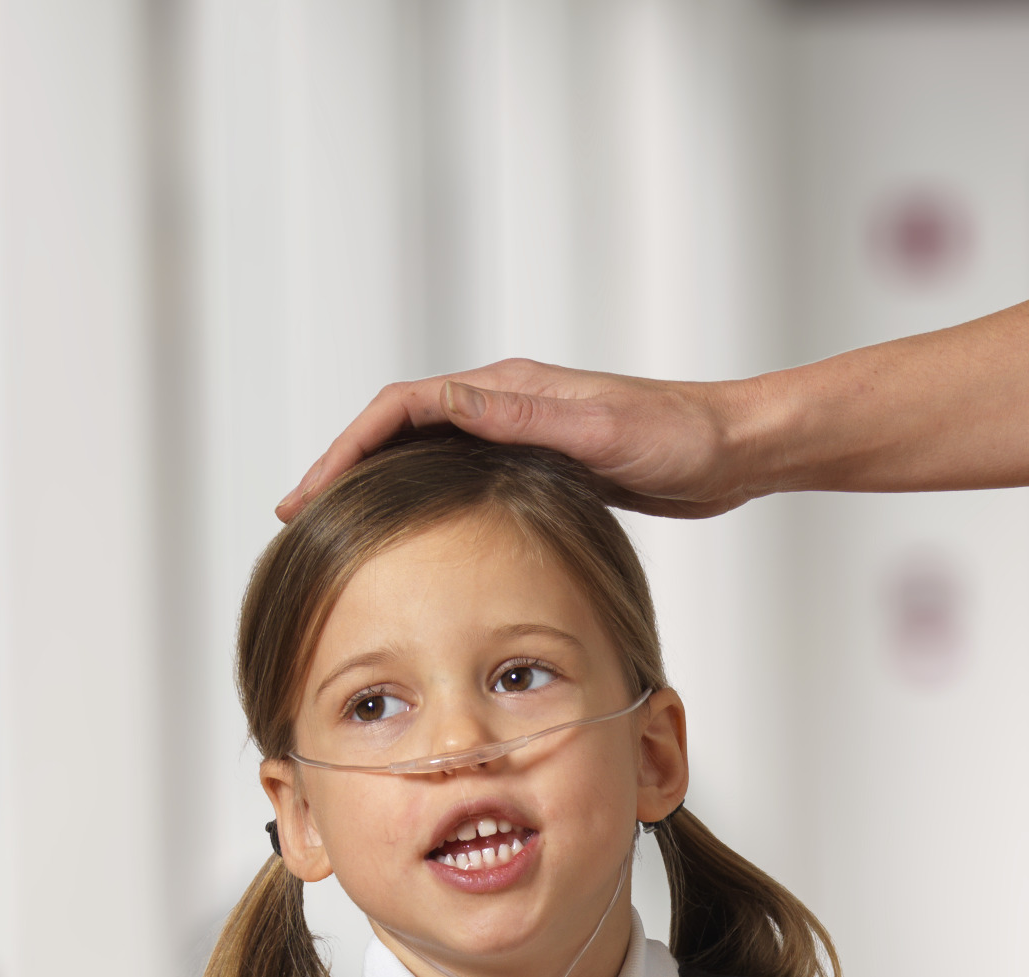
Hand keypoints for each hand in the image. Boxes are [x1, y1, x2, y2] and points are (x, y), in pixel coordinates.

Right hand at [281, 359, 753, 520]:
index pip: (402, 409)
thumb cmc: (675, 438)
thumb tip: (446, 400)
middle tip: (297, 516)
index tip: (310, 493)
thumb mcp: (596, 429)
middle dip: (343, 468)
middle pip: (399, 429)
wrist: (731, 448)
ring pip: (424, 453)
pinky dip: (419, 497)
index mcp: (507, 390)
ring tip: (335, 527)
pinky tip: (411, 535)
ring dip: (375, 483)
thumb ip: (521, 415)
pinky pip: (458, 475)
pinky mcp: (539, 462)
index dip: (347, 448)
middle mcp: (505, 404)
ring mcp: (519, 432)